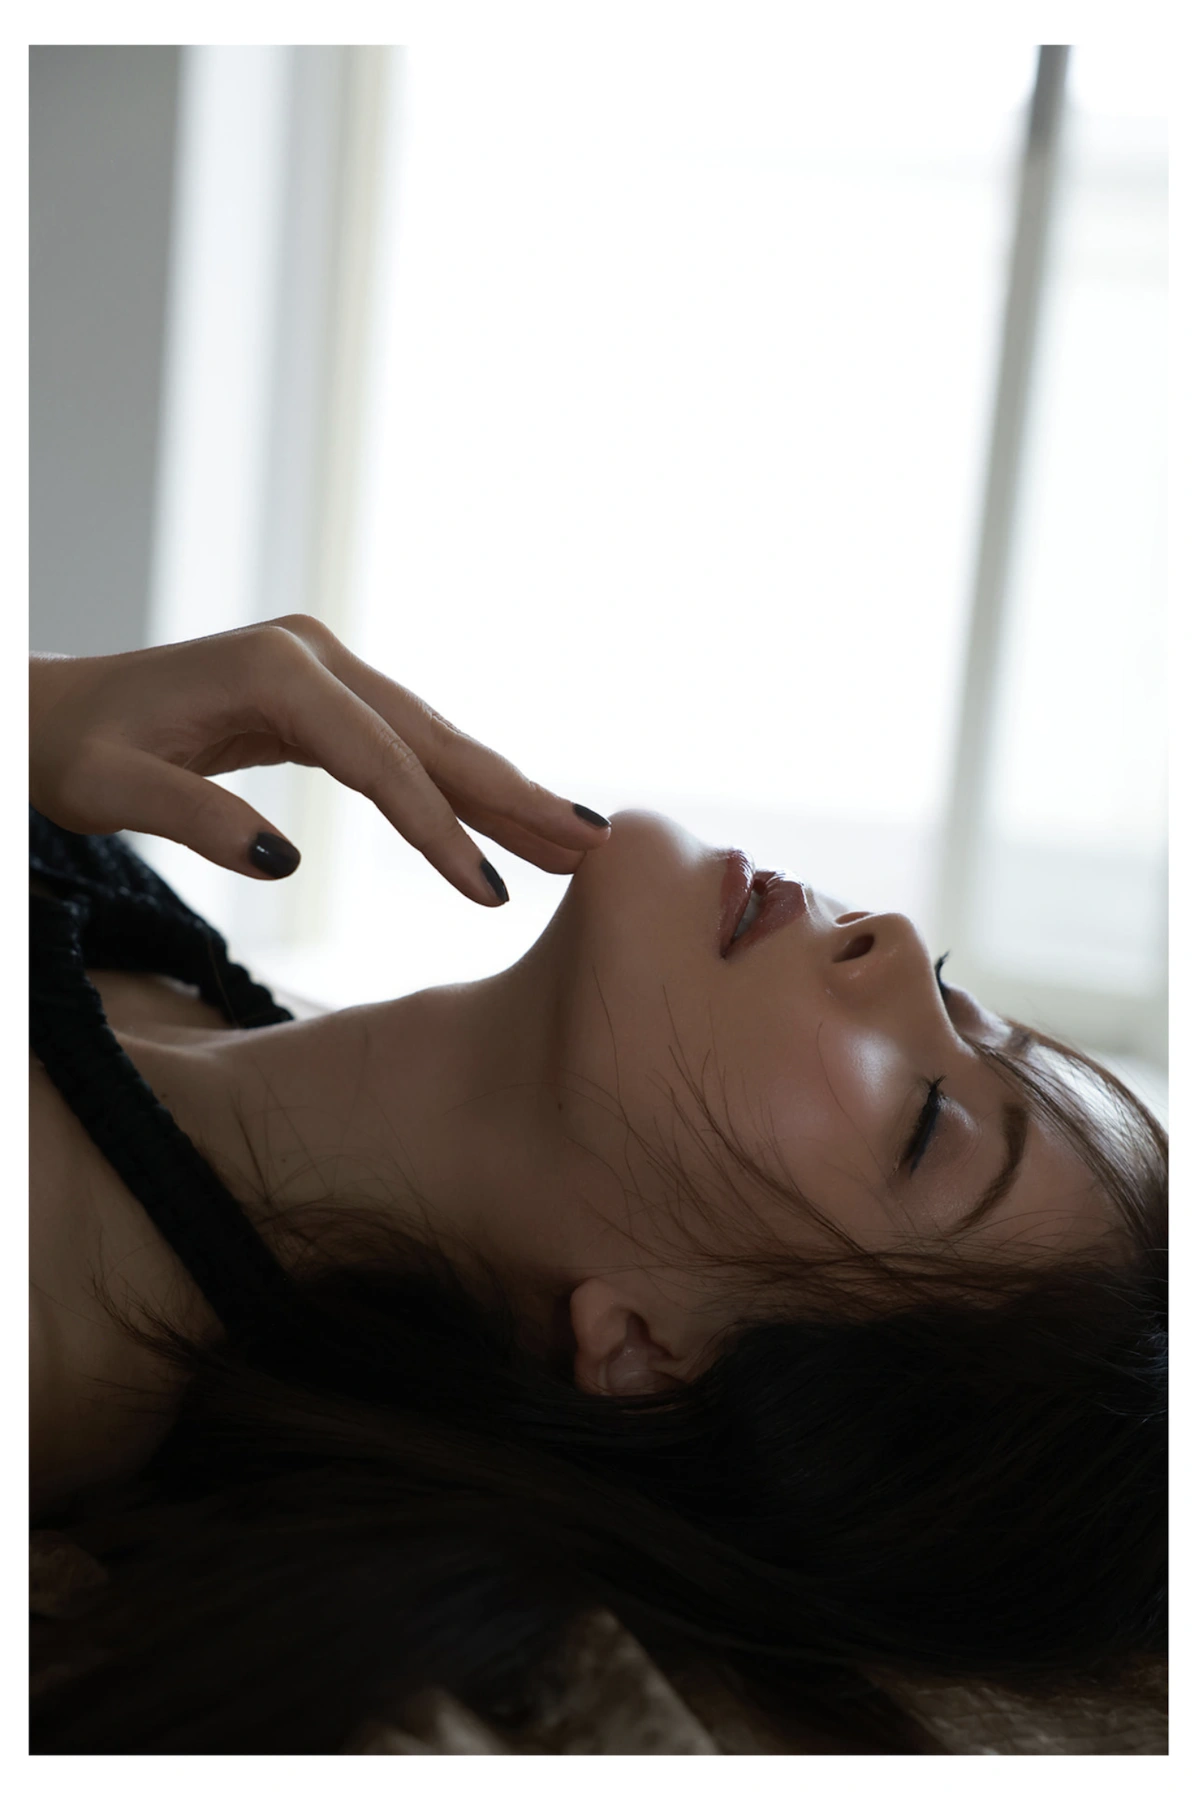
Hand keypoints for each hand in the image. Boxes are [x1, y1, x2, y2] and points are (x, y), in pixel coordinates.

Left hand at [29, 616, 610, 904]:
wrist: (52, 709)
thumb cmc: (73, 752)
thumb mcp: (111, 791)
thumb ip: (195, 818)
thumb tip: (285, 861)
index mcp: (275, 670)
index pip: (380, 760)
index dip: (438, 828)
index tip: (489, 890)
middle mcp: (314, 655)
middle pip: (432, 735)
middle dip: (513, 794)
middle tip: (592, 844)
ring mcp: (326, 667)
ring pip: (432, 737)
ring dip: (502, 791)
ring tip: (574, 841)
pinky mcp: (325, 692)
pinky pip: (407, 744)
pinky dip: (458, 785)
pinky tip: (506, 818)